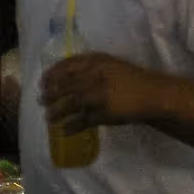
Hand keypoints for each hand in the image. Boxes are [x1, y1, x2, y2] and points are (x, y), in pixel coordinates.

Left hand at [40, 53, 157, 131]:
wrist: (151, 95)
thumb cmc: (132, 78)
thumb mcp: (111, 65)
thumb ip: (91, 67)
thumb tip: (65, 76)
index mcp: (98, 62)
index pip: (67, 65)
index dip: (52, 74)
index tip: (42, 81)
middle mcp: (95, 76)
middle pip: (65, 85)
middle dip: (50, 94)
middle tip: (42, 100)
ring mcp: (98, 96)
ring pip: (70, 104)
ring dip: (56, 112)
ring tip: (48, 118)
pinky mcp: (103, 114)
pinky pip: (82, 121)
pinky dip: (71, 127)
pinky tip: (64, 131)